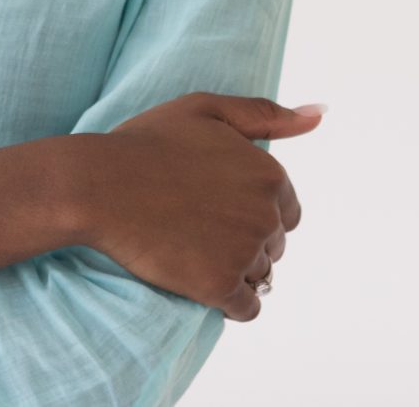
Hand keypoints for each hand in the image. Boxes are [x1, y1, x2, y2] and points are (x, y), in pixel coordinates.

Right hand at [75, 93, 322, 320]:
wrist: (98, 185)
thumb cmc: (148, 142)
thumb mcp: (207, 110)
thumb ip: (266, 115)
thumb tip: (320, 115)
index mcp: (270, 175)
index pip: (287, 211)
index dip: (251, 210)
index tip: (215, 206)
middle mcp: (266, 215)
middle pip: (274, 245)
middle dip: (244, 239)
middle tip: (196, 226)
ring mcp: (244, 252)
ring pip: (259, 275)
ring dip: (234, 269)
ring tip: (192, 249)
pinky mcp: (219, 286)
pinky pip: (245, 308)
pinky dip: (229, 301)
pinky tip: (199, 280)